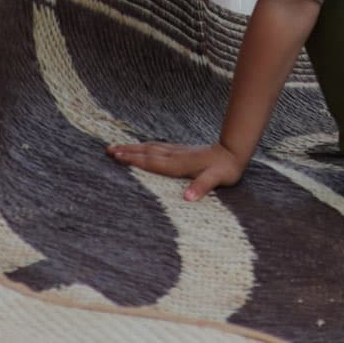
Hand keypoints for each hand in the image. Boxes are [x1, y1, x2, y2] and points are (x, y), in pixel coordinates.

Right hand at [108, 141, 246, 200]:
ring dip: (134, 147)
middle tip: (108, 150)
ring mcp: (178, 152)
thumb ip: (202, 187)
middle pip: (146, 152)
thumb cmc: (226, 169)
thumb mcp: (216, 179)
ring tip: (117, 147)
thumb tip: (188, 198)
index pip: (151, 162)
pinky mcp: (183, 151)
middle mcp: (175, 156)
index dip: (134, 159)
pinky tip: (143, 147)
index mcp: (178, 164)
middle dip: (127, 151)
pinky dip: (146, 147)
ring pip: (151, 148)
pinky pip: (159, 147)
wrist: (235, 152)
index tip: (116, 156)